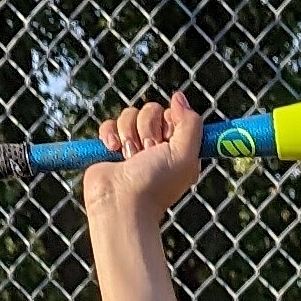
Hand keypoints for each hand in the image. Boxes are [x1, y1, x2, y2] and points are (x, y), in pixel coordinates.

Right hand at [83, 88, 207, 235]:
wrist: (120, 203)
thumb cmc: (155, 185)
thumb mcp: (185, 155)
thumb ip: (191, 123)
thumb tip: (178, 97)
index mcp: (177, 147)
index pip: (173, 113)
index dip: (168, 121)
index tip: (165, 139)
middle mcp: (155, 146)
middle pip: (150, 110)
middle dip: (147, 128)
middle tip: (146, 152)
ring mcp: (132, 145)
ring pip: (129, 114)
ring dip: (128, 133)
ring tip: (129, 157)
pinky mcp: (111, 147)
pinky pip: (109, 124)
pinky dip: (109, 135)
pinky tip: (113, 151)